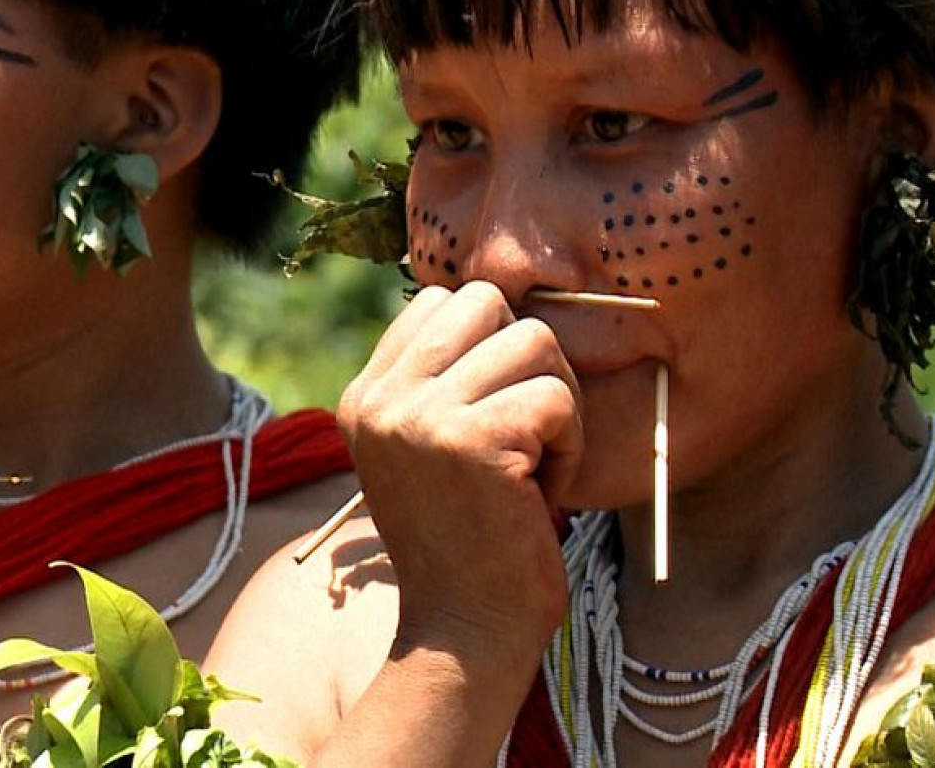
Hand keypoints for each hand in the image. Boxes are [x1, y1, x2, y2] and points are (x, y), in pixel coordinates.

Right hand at [339, 281, 577, 665]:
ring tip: (536, 465)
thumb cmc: (466, 544)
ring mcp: (420, 417)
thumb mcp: (426, 451)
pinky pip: (554, 398)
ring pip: (532, 341)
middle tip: (529, 430)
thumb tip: (498, 307)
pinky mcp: (472, 442)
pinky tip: (543, 491)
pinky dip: (570, 446)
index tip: (495, 414)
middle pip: (485, 302)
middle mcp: (382, 399)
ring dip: (555, 403)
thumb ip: (440, 382)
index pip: (439, 301)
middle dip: (528, 358)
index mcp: (364, 396)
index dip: (489, 345)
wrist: (464, 633)